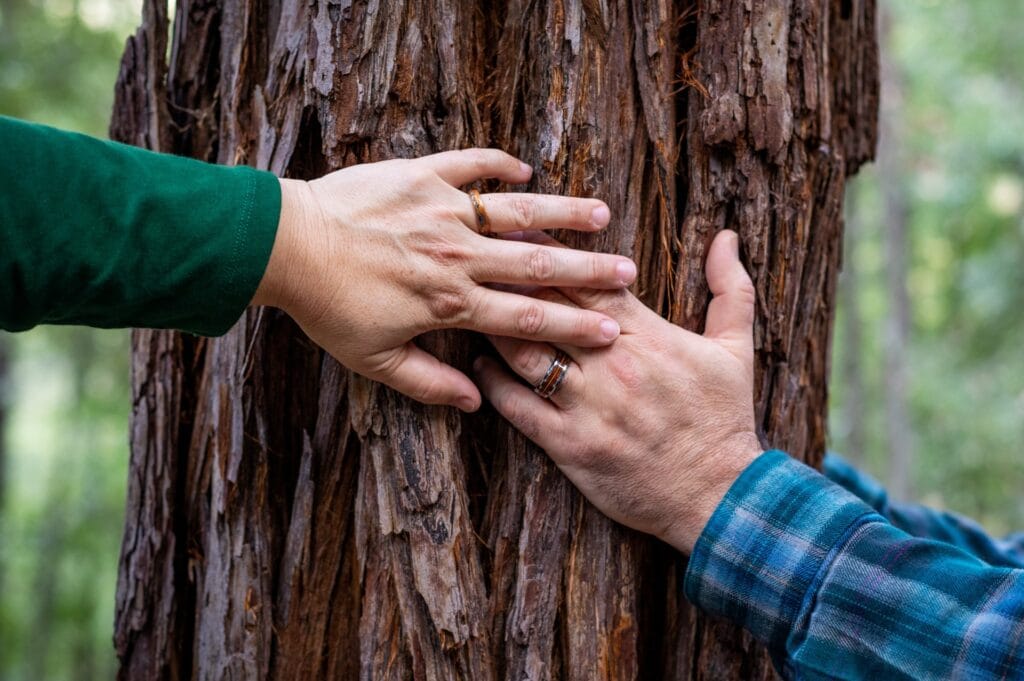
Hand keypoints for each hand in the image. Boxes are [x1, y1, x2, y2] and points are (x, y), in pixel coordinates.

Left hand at [252, 149, 636, 411]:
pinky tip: (526, 170)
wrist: (286, 246)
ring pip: (517, 212)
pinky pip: (470, 164)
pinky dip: (499, 166)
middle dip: (588, 270)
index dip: (573, 327)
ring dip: (562, 213)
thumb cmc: (328, 306)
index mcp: (451, 303)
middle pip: (538, 264)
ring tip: (601, 214)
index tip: (611, 331)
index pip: (527, 319)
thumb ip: (428, 383)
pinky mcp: (421, 176)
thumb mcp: (374, 360)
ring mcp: (443, 211)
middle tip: (627, 271)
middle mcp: (458, 256)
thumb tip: (476, 403)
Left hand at [474, 230, 762, 551]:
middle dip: (511, 279)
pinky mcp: (571, 446)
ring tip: (471, 305)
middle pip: (548, 309)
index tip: (520, 231)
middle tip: (480, 257)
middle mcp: (613, 365)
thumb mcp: (737, 350)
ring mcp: (589, 407)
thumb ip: (730, 289)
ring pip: (526, 352)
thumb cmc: (724, 420)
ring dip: (495, 326)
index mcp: (649, 336)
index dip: (549, 254)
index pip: (588, 282)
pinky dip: (494, 383)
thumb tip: (727, 237)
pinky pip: (519, 407)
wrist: (720, 496)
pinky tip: (479, 366)